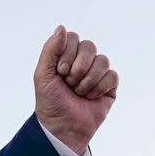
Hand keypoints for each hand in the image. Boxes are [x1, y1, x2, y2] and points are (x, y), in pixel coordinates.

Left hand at [34, 25, 116, 155]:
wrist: (62, 128)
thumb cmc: (50, 102)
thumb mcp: (43, 74)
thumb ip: (50, 49)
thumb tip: (62, 27)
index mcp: (66, 56)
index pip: (73, 38)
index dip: (67, 54)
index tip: (59, 72)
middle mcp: (83, 62)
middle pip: (89, 46)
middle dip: (78, 68)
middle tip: (69, 83)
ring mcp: (97, 74)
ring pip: (102, 61)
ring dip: (88, 80)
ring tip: (79, 93)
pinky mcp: (109, 87)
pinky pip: (112, 76)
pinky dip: (100, 87)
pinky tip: (91, 97)